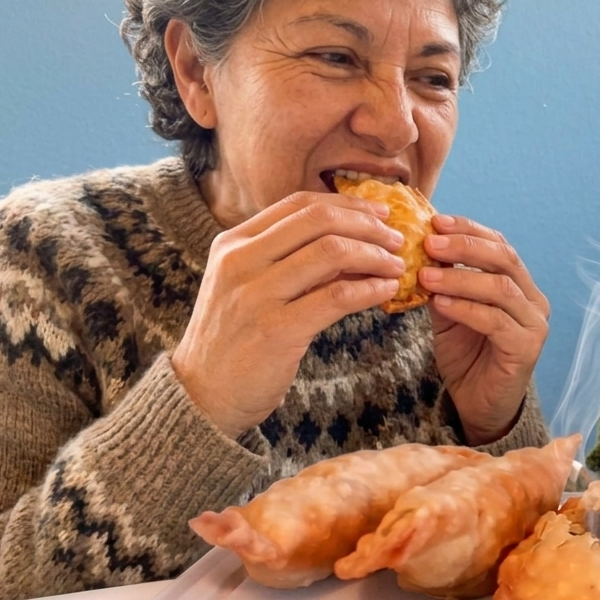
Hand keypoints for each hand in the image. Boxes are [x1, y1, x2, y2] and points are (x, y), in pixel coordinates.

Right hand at [172, 192, 405, 437]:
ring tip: (397, 266)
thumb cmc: (234, 340)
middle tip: (397, 240)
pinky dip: (369, 289)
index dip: (347, 204)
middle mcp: (240, 260)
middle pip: (318, 221)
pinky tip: (386, 290)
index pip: (299, 204)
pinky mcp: (276, 330)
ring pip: (331, 252)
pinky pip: (336, 297)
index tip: (379, 213)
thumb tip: (352, 242)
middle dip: (368, 225)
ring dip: (375, 255)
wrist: (202, 396)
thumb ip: (288, 261)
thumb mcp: (248, 287)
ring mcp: (256, 294)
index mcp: (233, 243)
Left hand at [419, 214, 548, 444]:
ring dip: (460, 279)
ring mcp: (534, 324)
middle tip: (429, 243)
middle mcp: (534, 300)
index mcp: (519, 285)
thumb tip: (417, 250)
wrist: (480, 406)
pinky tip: (439, 304)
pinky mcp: (527, 348)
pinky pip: (495, 320)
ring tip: (426, 275)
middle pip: (503, 259)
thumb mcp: (449, 312)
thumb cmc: (468, 357)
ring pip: (499, 287)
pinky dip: (465, 308)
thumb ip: (442, 284)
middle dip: (464, 247)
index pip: (499, 245)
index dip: (469, 230)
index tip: (435, 222)